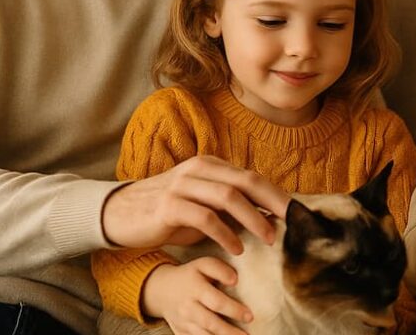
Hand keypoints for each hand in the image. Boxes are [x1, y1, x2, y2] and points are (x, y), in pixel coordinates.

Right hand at [102, 155, 288, 254]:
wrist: (119, 215)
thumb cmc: (167, 214)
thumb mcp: (202, 208)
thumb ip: (230, 209)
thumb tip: (268, 217)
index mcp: (210, 166)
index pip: (251, 177)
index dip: (276, 194)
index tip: (296, 213)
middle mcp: (198, 170)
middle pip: (246, 181)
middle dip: (273, 202)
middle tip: (291, 222)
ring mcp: (182, 185)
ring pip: (228, 197)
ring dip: (252, 219)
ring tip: (268, 239)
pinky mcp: (168, 205)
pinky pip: (204, 217)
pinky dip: (225, 233)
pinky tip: (235, 248)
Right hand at [143, 258, 251, 334]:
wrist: (161, 290)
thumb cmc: (190, 275)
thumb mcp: (202, 264)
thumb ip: (219, 269)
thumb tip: (235, 280)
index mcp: (195, 288)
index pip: (216, 302)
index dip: (234, 310)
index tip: (249, 316)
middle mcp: (188, 307)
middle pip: (210, 323)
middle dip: (229, 331)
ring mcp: (183, 322)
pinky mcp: (180, 332)